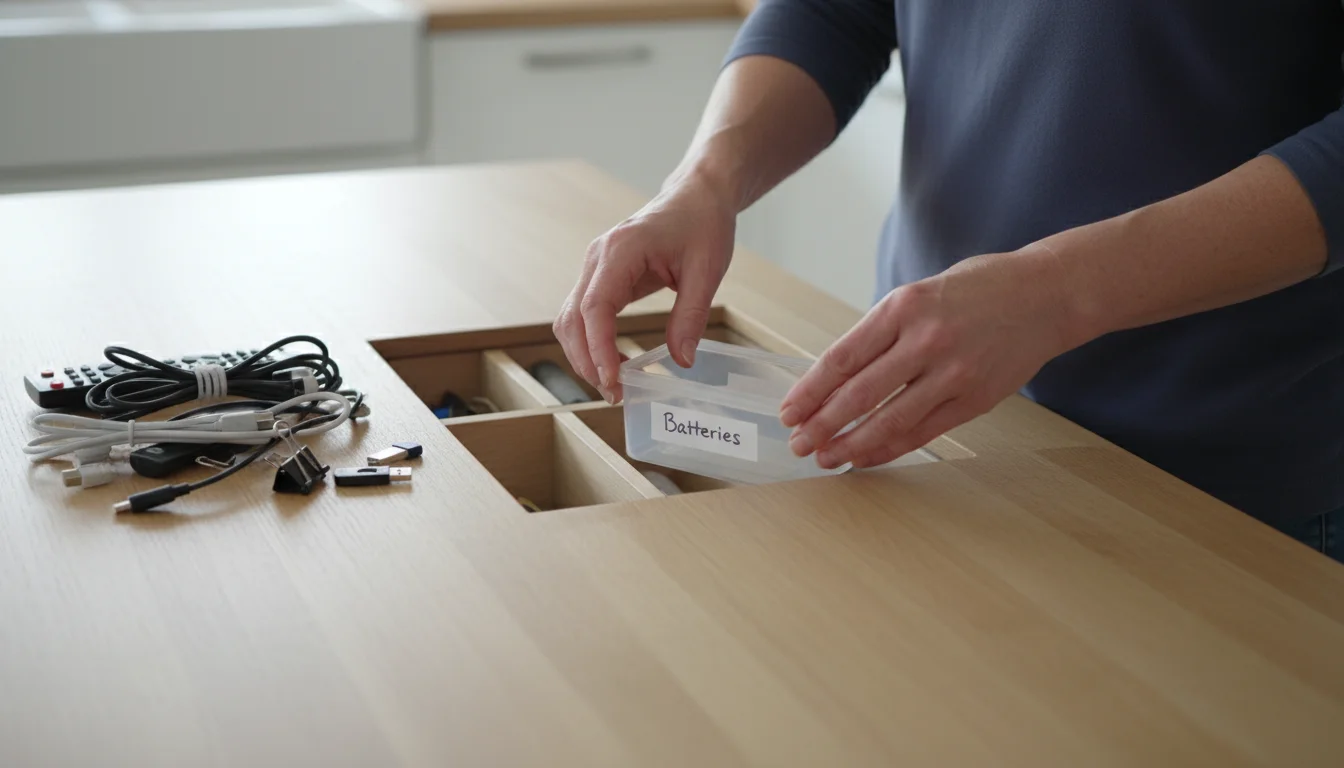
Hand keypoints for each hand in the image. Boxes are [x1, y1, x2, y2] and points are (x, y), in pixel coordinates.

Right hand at [555, 171, 735, 402]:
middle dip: (587, 361)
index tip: (613, 381)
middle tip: (616, 394)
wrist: (696, 197)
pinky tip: (615, 363)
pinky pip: (583, 316)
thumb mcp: (707, 270)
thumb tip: (681, 360)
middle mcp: (597, 258)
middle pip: (573, 319)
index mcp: (621, 250)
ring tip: (616, 385)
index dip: (598, 349)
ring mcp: (594, 267)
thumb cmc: (702, 224)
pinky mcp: (600, 277)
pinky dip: (591, 343)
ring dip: (585, 356)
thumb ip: (691, 316)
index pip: (595, 308)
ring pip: (570, 320)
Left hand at [780, 248, 1081, 468]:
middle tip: (797, 443)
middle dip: (821, 424)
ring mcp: (953, 372)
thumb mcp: (919, 293)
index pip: (842, 358)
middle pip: (859, 393)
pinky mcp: (975, 399)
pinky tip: (865, 457)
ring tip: (825, 457)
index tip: (788, 411)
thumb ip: (882, 332)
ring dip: (850, 444)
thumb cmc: (978, 289)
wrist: (1047, 294)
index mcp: (903, 306)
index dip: (810, 390)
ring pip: (889, 419)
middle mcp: (926, 339)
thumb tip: (836, 379)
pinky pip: (922, 432)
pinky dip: (889, 448)